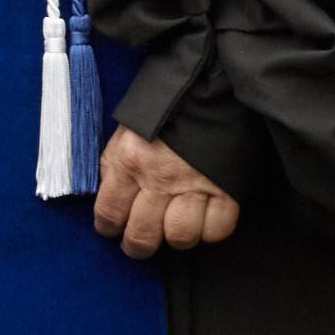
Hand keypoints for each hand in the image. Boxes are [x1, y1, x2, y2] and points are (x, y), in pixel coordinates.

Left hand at [90, 126, 240, 259]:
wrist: (207, 88)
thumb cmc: (162, 111)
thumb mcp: (125, 133)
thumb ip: (113, 166)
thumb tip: (107, 198)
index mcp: (128, 161)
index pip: (108, 213)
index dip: (108, 228)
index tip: (112, 229)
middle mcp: (159, 179)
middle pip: (143, 236)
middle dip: (138, 246)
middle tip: (140, 242)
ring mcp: (194, 186)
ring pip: (180, 237)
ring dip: (176, 237)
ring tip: (173, 227)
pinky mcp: (226, 189)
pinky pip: (217, 230)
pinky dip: (210, 231)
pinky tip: (203, 218)